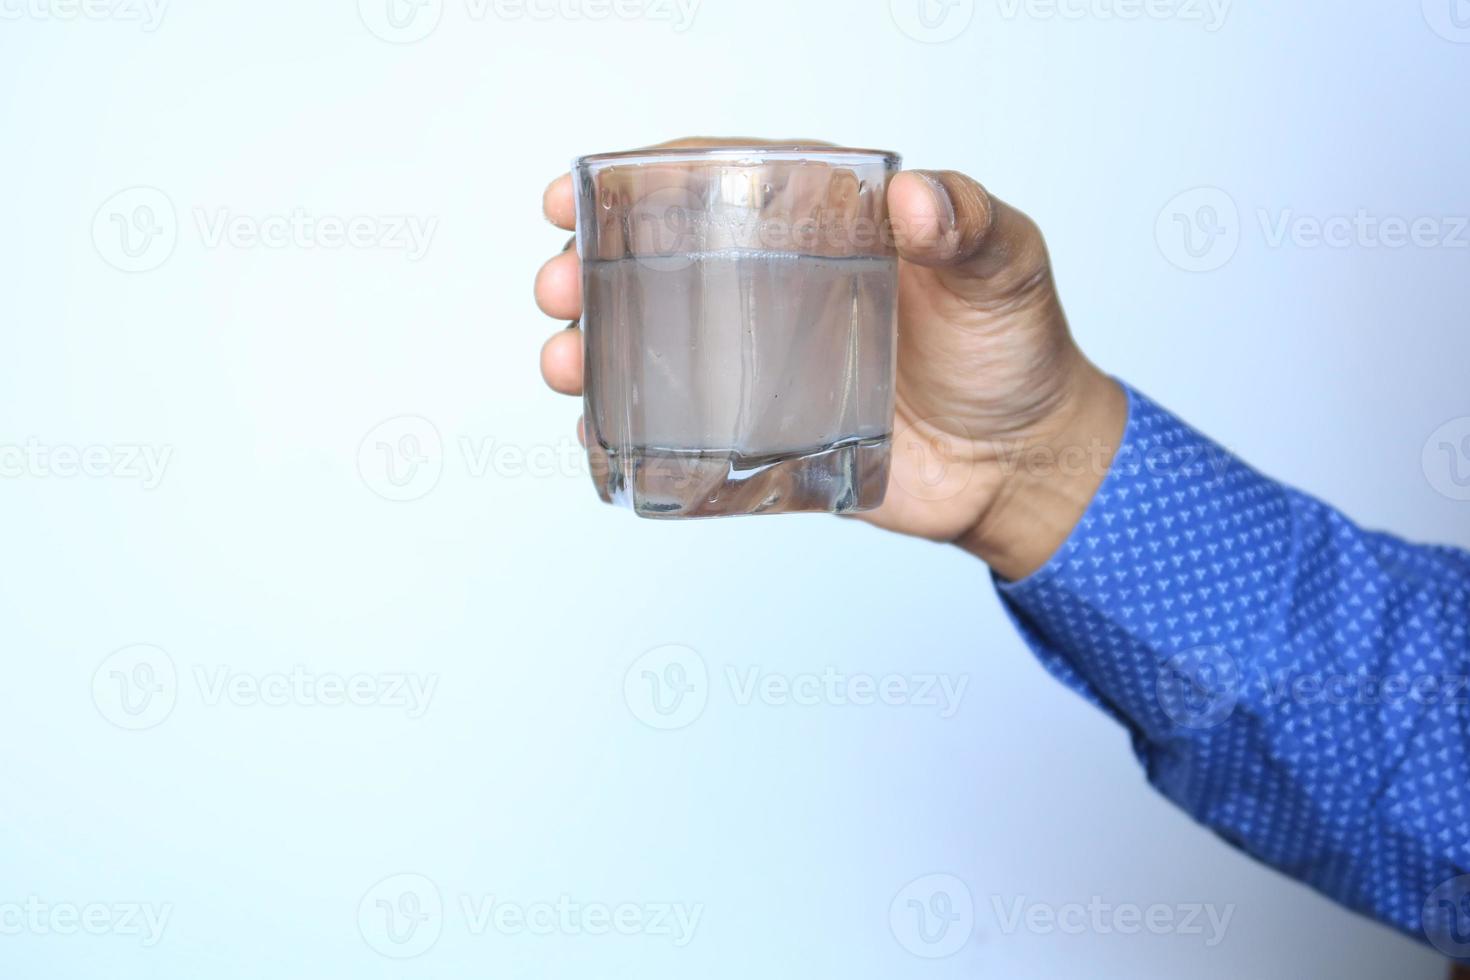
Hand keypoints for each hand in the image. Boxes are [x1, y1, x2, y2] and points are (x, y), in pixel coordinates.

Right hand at [536, 138, 1126, 578]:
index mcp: (819, 231)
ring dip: (592, 352)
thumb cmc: (1017, 351)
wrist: (1026, 466)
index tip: (578, 196)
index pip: (715, 187)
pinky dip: (631, 434)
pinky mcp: (765, 441)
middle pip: (659, 269)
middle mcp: (778, 295)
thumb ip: (970, 222)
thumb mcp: (1006, 266)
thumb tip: (915, 199)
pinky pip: (682, 436)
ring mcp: (763, 371)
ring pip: (655, 352)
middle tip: (558, 286)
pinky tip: (598, 433)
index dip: (638, 184)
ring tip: (565, 363)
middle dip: (588, 272)